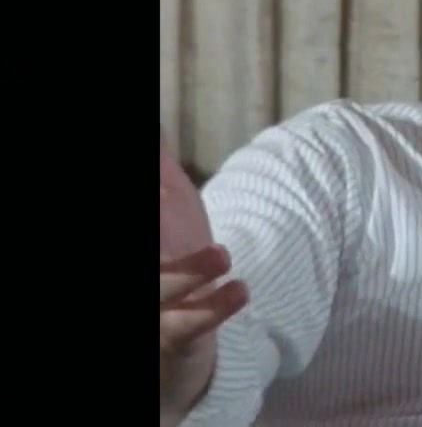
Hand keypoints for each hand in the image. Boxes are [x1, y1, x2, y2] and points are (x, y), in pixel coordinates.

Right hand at [160, 132, 248, 422]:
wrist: (178, 335)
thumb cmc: (169, 259)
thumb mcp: (169, 204)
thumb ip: (160, 164)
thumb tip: (159, 123)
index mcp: (142, 237)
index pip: (154, 213)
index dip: (161, 204)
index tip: (167, 194)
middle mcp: (142, 278)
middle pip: (153, 270)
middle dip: (164, 239)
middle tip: (180, 216)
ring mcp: (146, 309)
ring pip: (157, 293)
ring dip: (187, 275)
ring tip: (222, 256)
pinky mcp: (167, 339)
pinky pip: (184, 328)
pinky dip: (212, 310)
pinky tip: (238, 290)